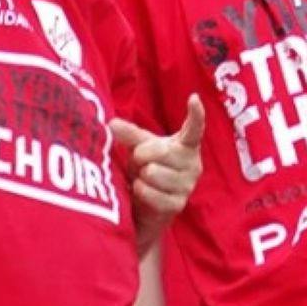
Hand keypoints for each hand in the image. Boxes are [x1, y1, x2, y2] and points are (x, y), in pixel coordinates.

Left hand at [110, 94, 205, 242]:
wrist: (148, 207)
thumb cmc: (147, 168)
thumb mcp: (141, 147)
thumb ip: (130, 135)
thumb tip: (111, 123)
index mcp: (187, 145)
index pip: (194, 128)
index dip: (196, 113)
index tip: (194, 98)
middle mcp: (193, 163)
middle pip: (160, 151)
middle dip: (142, 156)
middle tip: (141, 162)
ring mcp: (188, 185)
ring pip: (153, 173)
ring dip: (140, 176)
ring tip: (144, 179)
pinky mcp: (178, 204)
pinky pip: (151, 193)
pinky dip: (140, 191)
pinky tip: (142, 191)